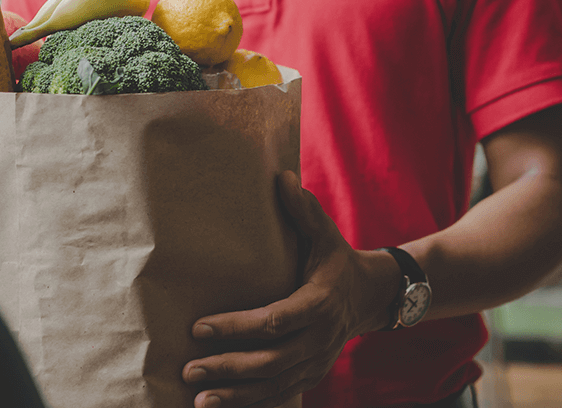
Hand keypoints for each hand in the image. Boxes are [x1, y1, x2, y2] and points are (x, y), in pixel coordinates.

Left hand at [181, 171, 397, 407]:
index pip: (273, 320)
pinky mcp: (312, 374)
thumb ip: (303, 210)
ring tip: (199, 397)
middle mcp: (319, 338)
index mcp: (318, 303)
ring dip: (236, 394)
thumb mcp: (325, 233)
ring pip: (274, 384)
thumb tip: (281, 177)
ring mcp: (317, 361)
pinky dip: (253, 404)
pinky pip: (282, 394)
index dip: (235, 327)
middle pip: (270, 361)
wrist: (373, 296)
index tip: (198, 326)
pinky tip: (221, 406)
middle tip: (189, 369)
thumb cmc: (337, 259)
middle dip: (228, 367)